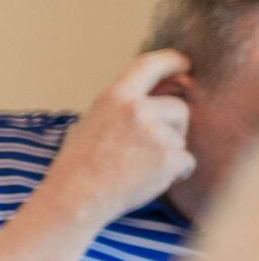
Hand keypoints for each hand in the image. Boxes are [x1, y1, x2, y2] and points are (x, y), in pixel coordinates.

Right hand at [34, 50, 192, 227]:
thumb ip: (119, 110)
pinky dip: (175, 173)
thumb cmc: (75, 168)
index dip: (171, 61)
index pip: (150, 65)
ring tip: (138, 169)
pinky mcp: (169, 157)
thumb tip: (146, 102)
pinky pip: (187, 162)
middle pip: (178, 108)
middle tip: (149, 149)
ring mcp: (155, 133)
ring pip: (181, 138)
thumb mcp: (88, 124)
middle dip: (173, 127)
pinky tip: (147, 181)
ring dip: (169, 153)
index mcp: (114, 97)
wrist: (74, 200)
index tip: (184, 64)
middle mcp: (137, 109)